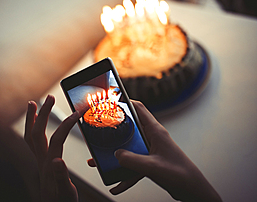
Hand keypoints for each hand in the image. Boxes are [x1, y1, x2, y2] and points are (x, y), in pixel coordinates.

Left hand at [25, 95, 78, 201]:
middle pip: (38, 133)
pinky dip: (33, 129)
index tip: (78, 113)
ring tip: (33, 104)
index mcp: (50, 165)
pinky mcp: (39, 163)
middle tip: (50, 98)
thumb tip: (58, 161)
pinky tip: (37, 125)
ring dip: (32, 119)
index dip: (67, 125)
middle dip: (43, 113)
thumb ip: (61, 177)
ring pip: (30, 136)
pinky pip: (31, 142)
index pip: (58, 139)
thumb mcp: (65, 193)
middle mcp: (41, 160)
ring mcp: (38, 161)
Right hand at [88, 100, 221, 201]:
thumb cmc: (180, 174)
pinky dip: (123, 174)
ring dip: (114, 156)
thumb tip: (116, 155)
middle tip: (98, 132)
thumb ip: (131, 160)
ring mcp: (150, 151)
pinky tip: (115, 185)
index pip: (138, 108)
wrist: (192, 190)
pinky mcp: (150, 163)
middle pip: (128, 129)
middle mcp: (152, 138)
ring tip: (99, 162)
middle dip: (113, 132)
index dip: (124, 101)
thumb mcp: (152, 166)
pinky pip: (132, 166)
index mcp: (155, 131)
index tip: (110, 101)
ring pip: (128, 149)